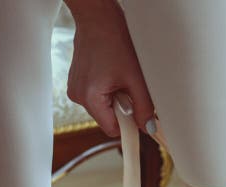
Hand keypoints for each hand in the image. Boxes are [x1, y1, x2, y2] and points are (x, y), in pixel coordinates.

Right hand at [65, 0, 153, 136]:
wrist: (98, 17)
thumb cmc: (115, 41)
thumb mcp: (136, 78)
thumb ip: (144, 107)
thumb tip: (149, 128)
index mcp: (89, 98)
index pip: (112, 129)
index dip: (129, 126)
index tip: (142, 118)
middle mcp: (77, 96)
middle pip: (107, 118)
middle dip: (123, 108)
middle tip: (131, 86)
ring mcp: (76, 88)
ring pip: (104, 107)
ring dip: (116, 98)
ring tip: (121, 76)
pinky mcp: (78, 81)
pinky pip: (98, 95)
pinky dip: (109, 89)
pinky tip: (113, 72)